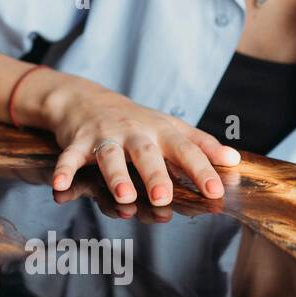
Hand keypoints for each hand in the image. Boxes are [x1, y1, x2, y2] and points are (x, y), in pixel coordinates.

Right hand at [22, 69, 240, 206]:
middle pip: (146, 154)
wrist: (85, 98)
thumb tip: (235, 159)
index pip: (185, 150)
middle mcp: (134, 133)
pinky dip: (64, 170)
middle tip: (163, 198)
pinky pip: (69, 157)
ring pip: (110, 156)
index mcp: (161, 132)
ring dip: (115, 175)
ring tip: (123, 196)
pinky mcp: (77, 141)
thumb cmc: (135, 120)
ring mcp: (104, 136)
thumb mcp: (169, 127)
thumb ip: (200, 144)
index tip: (216, 191)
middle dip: (155, 175)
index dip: (201, 170)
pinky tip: (61, 188)